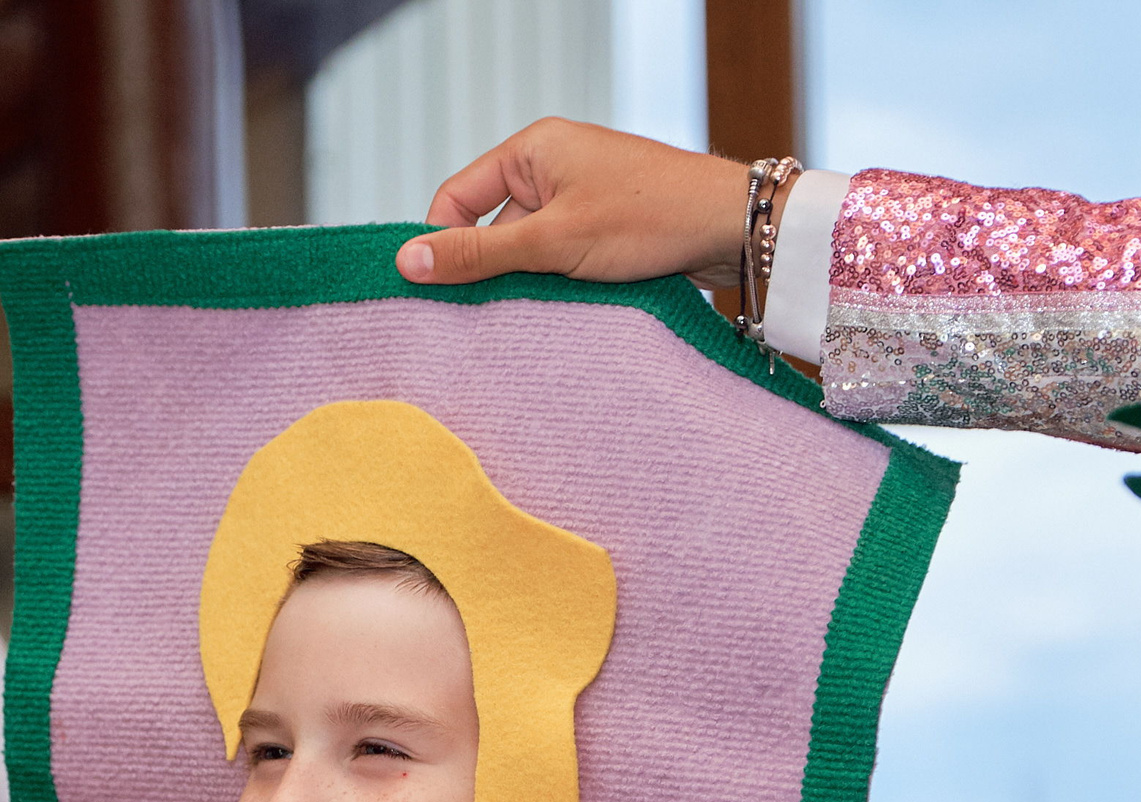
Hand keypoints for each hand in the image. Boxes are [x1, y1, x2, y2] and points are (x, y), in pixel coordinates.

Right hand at [394, 118, 752, 289]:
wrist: (732, 228)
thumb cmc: (649, 217)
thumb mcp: (552, 241)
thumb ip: (478, 253)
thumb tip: (408, 262)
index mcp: (532, 148)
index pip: (457, 197)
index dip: (443, 243)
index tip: (435, 290)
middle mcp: (553, 166)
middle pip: (491, 228)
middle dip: (492, 270)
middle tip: (491, 313)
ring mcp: (580, 196)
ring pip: (527, 250)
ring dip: (530, 283)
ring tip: (546, 308)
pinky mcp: (603, 226)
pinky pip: (559, 258)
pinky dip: (558, 284)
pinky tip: (570, 306)